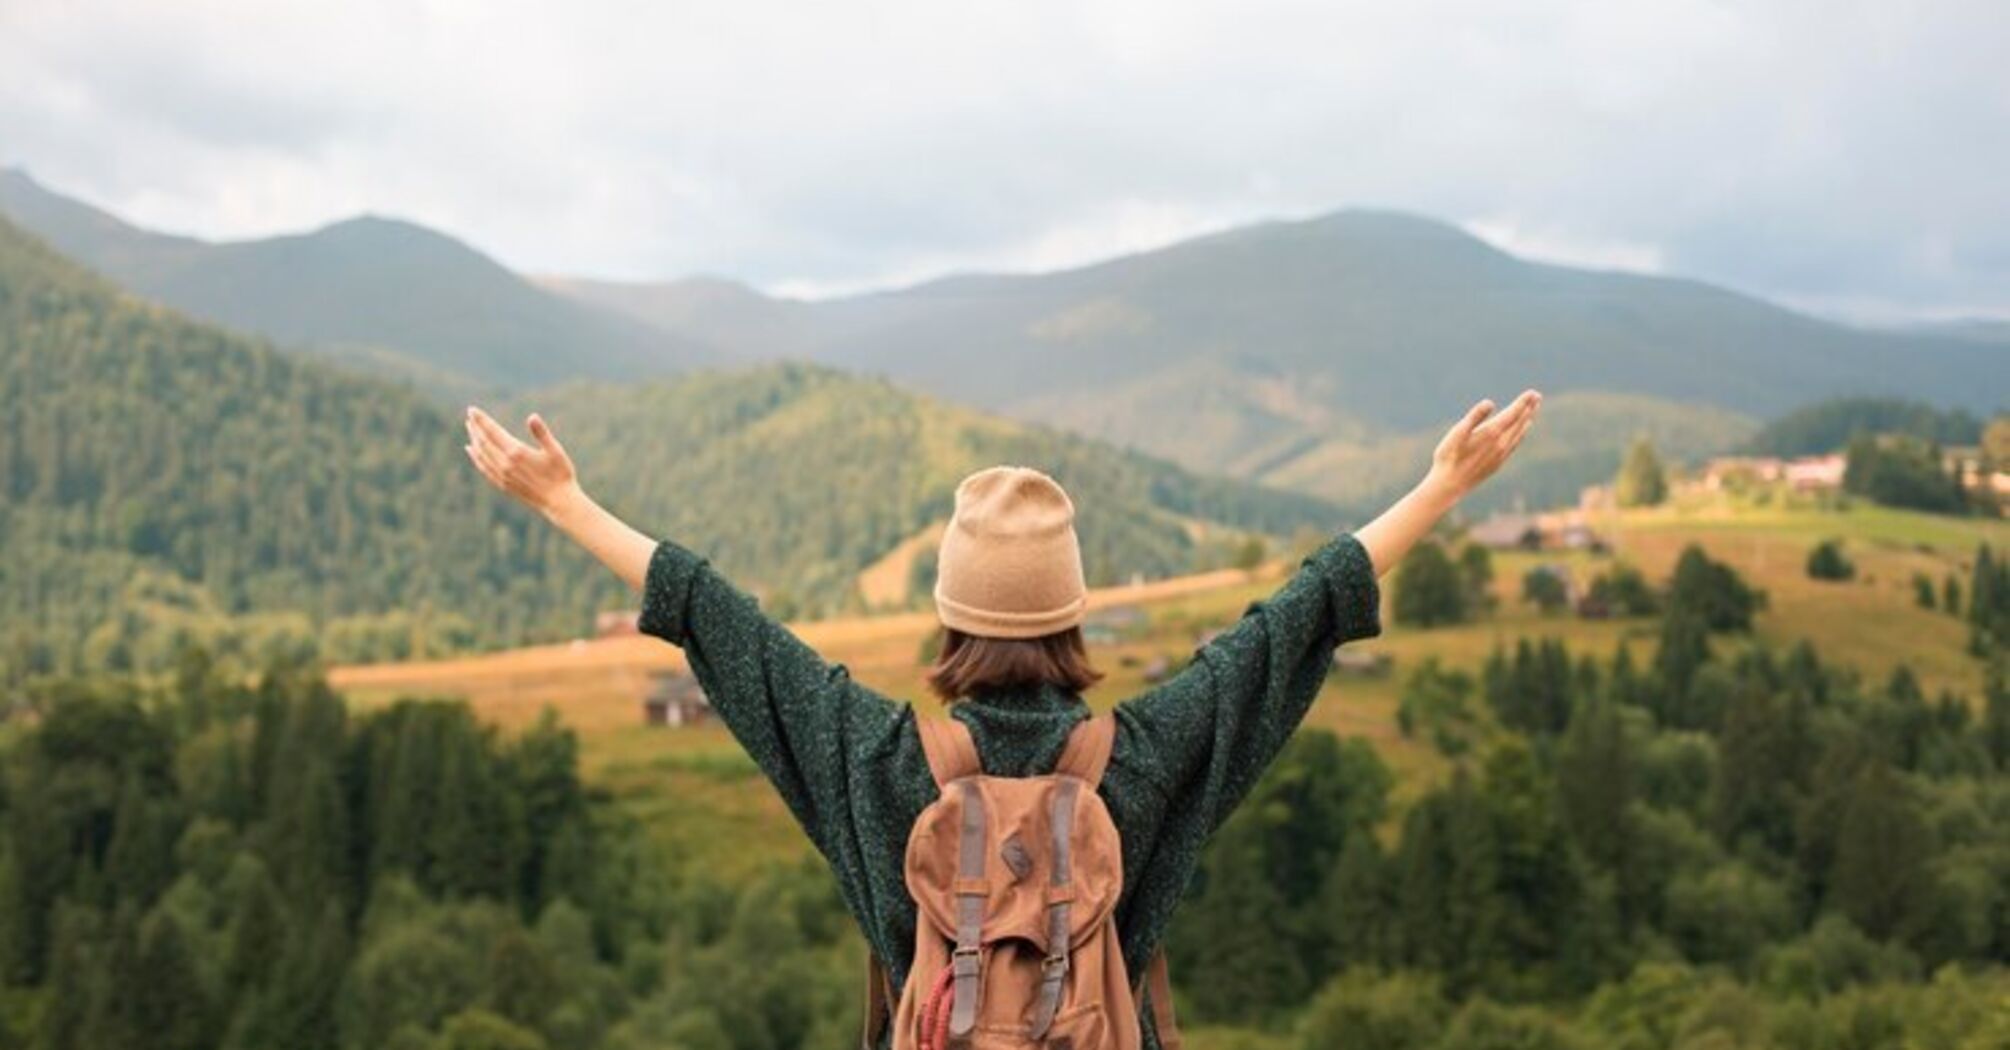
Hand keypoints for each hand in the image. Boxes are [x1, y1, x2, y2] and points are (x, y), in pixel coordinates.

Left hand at [463, 406, 583, 518]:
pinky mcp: (503, 485)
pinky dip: (475, 457)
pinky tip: (471, 451)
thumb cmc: (560, 474)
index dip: (481, 420)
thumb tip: (532, 416)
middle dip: (475, 428)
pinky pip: (483, 468)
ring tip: (470, 429)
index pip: (492, 431)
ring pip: (481, 455)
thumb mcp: (555, 450)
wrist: (558, 502)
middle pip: (483, 442)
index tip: (472, 409)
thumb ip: (541, 433)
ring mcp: (502, 476)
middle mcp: (505, 464)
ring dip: (474, 440)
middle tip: (470, 416)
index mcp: (516, 452)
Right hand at [1422, 389, 1541, 501]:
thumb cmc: (1449, 456)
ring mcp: (1501, 454)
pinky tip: (1522, 430)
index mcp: (1492, 433)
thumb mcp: (1457, 433)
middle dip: (1528, 408)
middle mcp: (1501, 443)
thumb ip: (1475, 416)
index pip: (1513, 414)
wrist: (1450, 485)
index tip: (1533, 392)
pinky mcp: (1498, 462)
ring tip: (1533, 410)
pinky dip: (1521, 433)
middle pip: (1520, 422)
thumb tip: (1490, 402)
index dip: (1523, 402)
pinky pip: (1515, 443)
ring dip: (1527, 419)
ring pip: (1519, 433)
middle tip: (1537, 396)